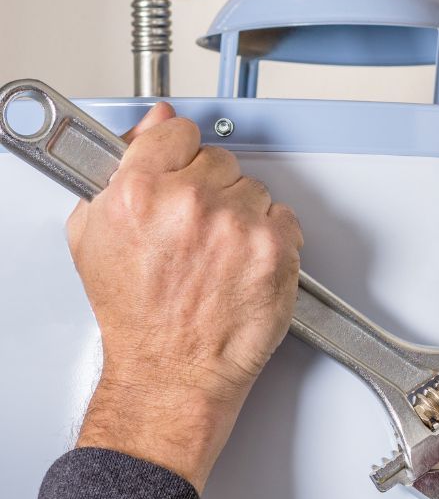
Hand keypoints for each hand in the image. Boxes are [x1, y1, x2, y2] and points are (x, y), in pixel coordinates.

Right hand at [69, 104, 302, 490]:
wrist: (170, 373)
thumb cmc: (134, 316)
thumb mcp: (94, 235)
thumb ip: (119, 170)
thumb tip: (152, 125)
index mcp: (139, 191)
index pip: (177, 131)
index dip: (178, 155)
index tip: (180, 172)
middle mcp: (189, 203)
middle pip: (218, 160)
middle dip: (209, 190)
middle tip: (194, 231)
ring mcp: (236, 225)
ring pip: (252, 189)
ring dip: (240, 215)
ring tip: (217, 254)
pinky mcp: (274, 248)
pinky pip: (284, 217)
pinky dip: (269, 238)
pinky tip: (242, 264)